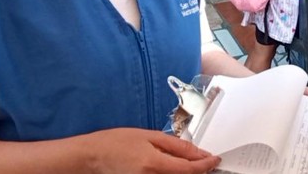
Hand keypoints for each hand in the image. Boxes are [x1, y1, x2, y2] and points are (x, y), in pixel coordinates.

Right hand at [86, 127, 219, 172]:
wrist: (91, 157)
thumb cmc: (115, 143)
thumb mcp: (148, 136)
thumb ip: (176, 145)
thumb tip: (197, 152)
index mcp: (154, 165)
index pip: (190, 170)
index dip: (206, 165)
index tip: (215, 159)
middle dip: (198, 170)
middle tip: (205, 160)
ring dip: (185, 173)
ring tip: (188, 162)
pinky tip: (173, 167)